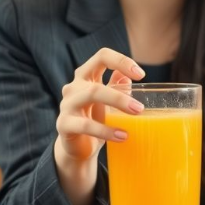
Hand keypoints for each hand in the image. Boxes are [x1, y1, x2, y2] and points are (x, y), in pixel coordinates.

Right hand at [56, 48, 144, 163]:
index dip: (122, 61)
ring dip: (116, 105)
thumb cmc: (95, 118)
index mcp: (86, 76)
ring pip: (91, 95)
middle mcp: (74, 87)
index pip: (102, 57)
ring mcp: (67, 104)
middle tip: (140, 108)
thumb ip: (117, 86)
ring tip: (134, 118)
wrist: (78, 147)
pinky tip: (122, 136)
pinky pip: (85, 125)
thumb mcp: (109, 100)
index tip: (141, 75)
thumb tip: (128, 75)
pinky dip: (106, 131)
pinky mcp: (63, 124)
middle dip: (120, 96)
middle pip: (96, 83)